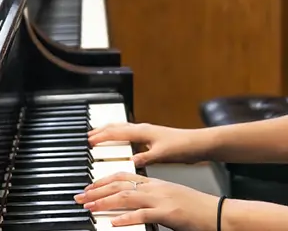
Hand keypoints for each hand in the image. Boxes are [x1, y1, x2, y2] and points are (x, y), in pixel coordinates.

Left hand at [74, 171, 219, 229]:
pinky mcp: (168, 213)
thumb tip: (132, 206)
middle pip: (120, 184)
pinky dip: (126, 218)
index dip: (103, 181)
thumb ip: (150, 200)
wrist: (217, 212)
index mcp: (155, 183)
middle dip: (96, 191)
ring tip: (90, 207)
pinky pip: (142, 215)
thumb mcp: (169, 199)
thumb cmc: (196, 209)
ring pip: (126, 196)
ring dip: (105, 202)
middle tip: (80, 197)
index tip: (88, 188)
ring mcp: (161, 199)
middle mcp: (155, 187)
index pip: (123, 176)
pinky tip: (113, 222)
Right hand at [88, 122, 211, 166]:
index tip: (89, 140)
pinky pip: (131, 134)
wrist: (198, 144)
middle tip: (89, 135)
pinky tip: (122, 142)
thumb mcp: (162, 155)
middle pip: (117, 127)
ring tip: (100, 135)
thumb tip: (130, 161)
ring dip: (110, 131)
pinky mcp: (152, 138)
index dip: (102, 136)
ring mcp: (148, 132)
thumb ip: (145, 158)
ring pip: (123, 128)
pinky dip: (121, 136)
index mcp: (143, 132)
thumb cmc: (182, 147)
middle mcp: (144, 129)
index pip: (117, 132)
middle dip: (102, 130)